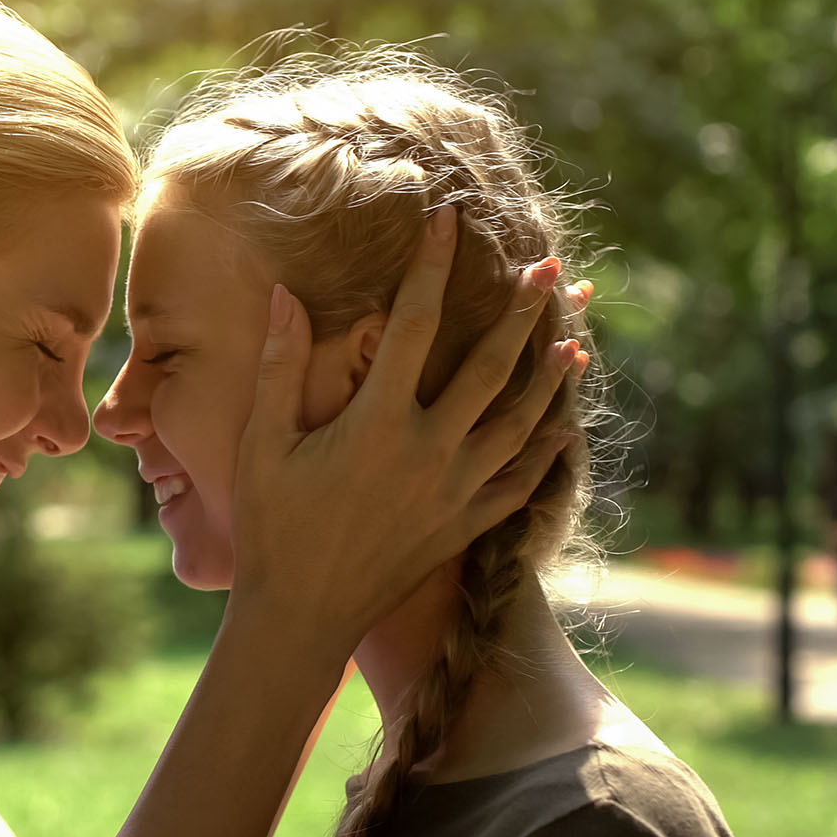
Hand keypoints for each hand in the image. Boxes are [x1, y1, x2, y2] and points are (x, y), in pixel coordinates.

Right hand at [231, 206, 580, 642]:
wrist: (301, 615)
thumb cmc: (272, 526)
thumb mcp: (262, 443)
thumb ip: (278, 366)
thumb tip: (286, 295)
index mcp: (377, 422)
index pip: (412, 324)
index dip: (431, 267)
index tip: (448, 221)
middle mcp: (429, 452)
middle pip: (490, 367)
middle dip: (522, 313)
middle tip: (548, 268)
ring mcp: (455, 492)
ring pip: (519, 423)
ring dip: (548, 378)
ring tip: (574, 340)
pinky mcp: (464, 526)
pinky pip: (519, 482)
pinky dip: (546, 451)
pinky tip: (563, 426)